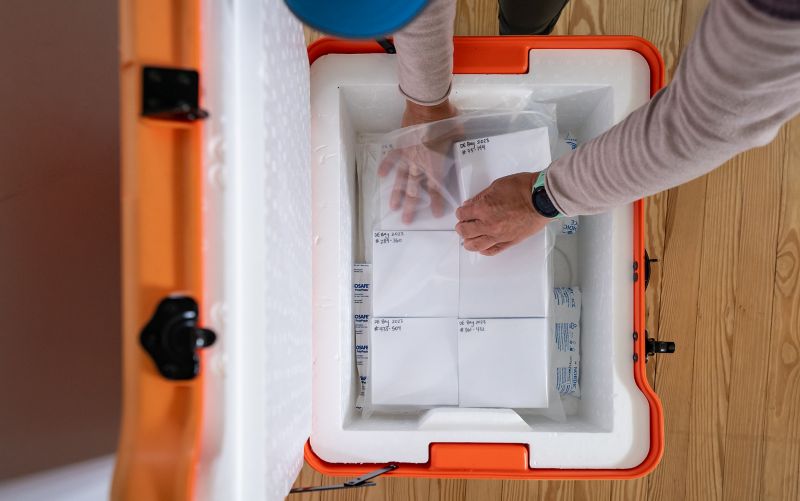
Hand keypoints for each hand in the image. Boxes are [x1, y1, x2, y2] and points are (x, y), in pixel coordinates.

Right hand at [378, 99, 458, 223]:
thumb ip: (457, 146)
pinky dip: (386, 166)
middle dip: (412, 207)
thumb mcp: (457, 136)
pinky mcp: (400, 145)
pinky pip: (392, 158)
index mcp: (436, 165)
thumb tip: (462, 147)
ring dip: (397, 194)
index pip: (436, 189)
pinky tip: (381, 175)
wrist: (428, 106)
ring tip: (393, 207)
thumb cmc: (446, 120)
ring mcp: (408, 156)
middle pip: (415, 190)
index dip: (437, 203)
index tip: (437, 214)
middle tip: (407, 221)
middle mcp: (420, 165)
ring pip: (401, 179)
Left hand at [455, 172, 549, 255]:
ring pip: (476, 245)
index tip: (463, 212)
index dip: (461, 212)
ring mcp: (498, 235)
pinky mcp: (509, 242)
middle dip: (462, 227)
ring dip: (469, 242)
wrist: (542, 199)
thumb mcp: (497, 185)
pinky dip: (484, 250)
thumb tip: (471, 204)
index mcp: (483, 208)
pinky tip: (482, 247)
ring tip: (468, 239)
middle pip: (465, 232)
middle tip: (463, 225)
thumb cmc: (523, 189)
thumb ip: (481, 196)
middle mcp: (488, 224)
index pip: (463, 214)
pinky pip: (492, 251)